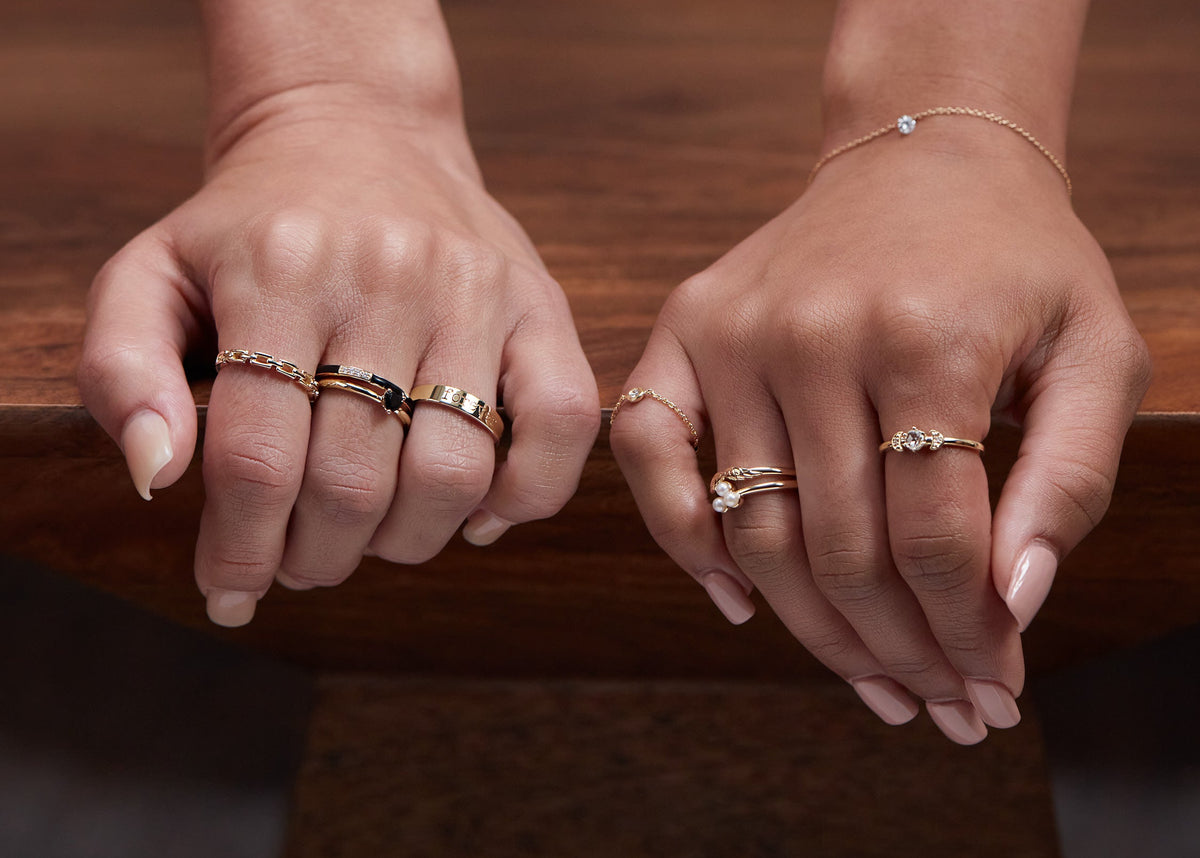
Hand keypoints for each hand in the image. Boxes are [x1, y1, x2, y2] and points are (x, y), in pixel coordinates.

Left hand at [79, 91, 598, 625]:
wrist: (360, 130)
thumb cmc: (250, 225)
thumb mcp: (149, 273)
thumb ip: (121, 369)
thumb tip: (158, 475)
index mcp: (277, 272)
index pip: (256, 459)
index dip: (240, 549)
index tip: (232, 590)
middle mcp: (385, 277)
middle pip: (353, 481)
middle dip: (317, 557)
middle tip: (302, 564)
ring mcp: (475, 290)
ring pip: (453, 473)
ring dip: (407, 541)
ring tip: (375, 536)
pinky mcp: (539, 302)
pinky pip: (562, 425)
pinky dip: (526, 496)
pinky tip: (478, 512)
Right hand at [610, 120, 1149, 742]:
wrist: (922, 156)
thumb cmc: (1017, 259)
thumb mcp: (1096, 352)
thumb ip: (1070, 479)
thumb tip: (1011, 603)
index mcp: (925, 337)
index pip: (935, 540)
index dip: (967, 635)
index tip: (993, 686)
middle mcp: (813, 336)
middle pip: (842, 552)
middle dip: (901, 652)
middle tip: (939, 706)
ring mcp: (734, 333)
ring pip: (756, 529)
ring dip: (812, 630)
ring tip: (870, 681)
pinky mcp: (684, 330)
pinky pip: (649, 454)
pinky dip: (681, 537)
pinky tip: (735, 599)